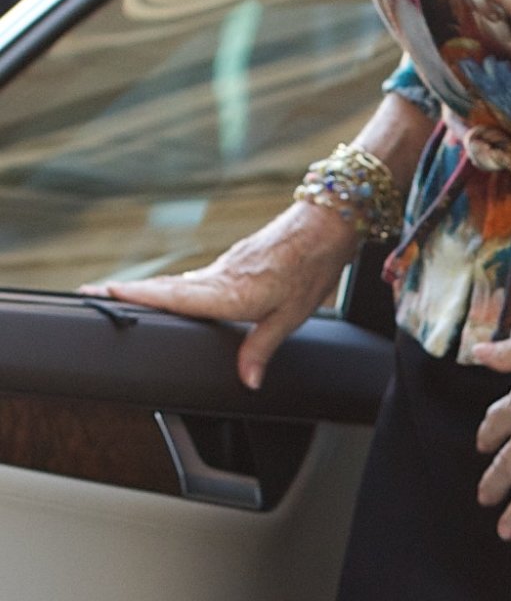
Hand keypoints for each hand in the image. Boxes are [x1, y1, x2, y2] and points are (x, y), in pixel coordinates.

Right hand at [80, 200, 359, 389]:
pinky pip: (199, 277)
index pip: (173, 296)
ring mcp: (227, 264)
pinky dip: (178, 286)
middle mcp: (222, 275)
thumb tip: (246, 381)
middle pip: (166, 287)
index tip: (101, 292)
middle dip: (129, 292)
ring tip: (120, 298)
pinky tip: (176, 294)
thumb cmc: (313, 265)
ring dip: (151, 290)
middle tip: (91, 294)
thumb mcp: (294, 314)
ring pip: (182, 281)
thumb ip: (262, 348)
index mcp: (230, 291)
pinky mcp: (237, 260)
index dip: (136, 296)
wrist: (329, 220)